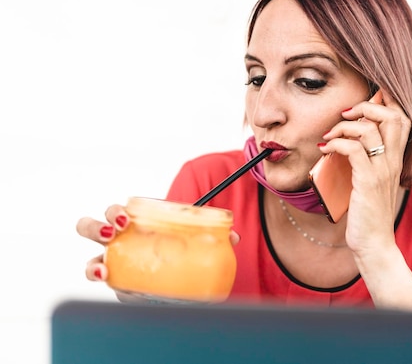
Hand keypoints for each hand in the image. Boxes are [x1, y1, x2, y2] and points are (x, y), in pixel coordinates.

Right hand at [76, 204, 240, 282]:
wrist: (177, 274)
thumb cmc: (177, 246)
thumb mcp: (191, 236)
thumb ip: (210, 233)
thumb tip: (234, 236)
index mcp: (134, 223)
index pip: (115, 212)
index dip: (115, 212)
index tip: (126, 219)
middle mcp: (117, 242)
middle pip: (91, 228)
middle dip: (96, 227)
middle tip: (114, 233)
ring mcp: (114, 265)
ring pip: (89, 260)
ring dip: (91, 263)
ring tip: (104, 268)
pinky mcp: (119, 286)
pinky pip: (106, 287)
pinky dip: (106, 287)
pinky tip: (113, 286)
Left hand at [319, 89, 410, 251]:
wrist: (374, 243)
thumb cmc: (368, 213)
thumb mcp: (372, 181)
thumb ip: (367, 160)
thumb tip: (347, 141)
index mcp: (396, 159)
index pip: (402, 118)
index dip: (387, 101)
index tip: (365, 100)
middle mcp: (393, 161)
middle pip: (392, 116)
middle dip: (366, 106)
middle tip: (346, 114)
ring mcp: (382, 171)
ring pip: (369, 129)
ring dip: (344, 126)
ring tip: (330, 135)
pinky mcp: (367, 182)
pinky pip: (353, 150)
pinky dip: (337, 143)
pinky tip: (326, 149)